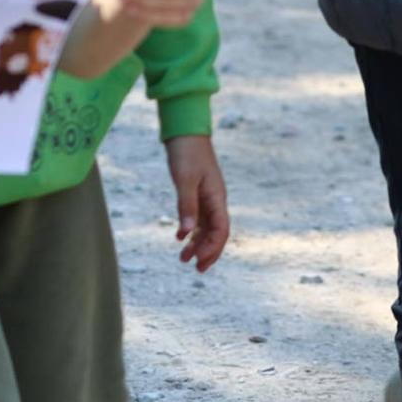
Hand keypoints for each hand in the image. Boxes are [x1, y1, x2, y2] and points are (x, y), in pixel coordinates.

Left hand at [164, 133, 229, 272]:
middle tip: (196, 269)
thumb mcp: (184, 180)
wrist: (184, 132)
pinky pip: (197, 216)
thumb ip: (186, 205)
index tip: (200, 262)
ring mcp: (207, 196)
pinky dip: (190, 229)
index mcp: (217, 198)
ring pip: (205, 226)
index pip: (221, 230)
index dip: (212, 248)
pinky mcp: (197, 192)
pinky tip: (180, 237)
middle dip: (208, 252)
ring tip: (183, 258)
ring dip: (197, 243)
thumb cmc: (186, 153)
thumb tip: (187, 232)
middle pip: (216, 232)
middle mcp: (215, 200)